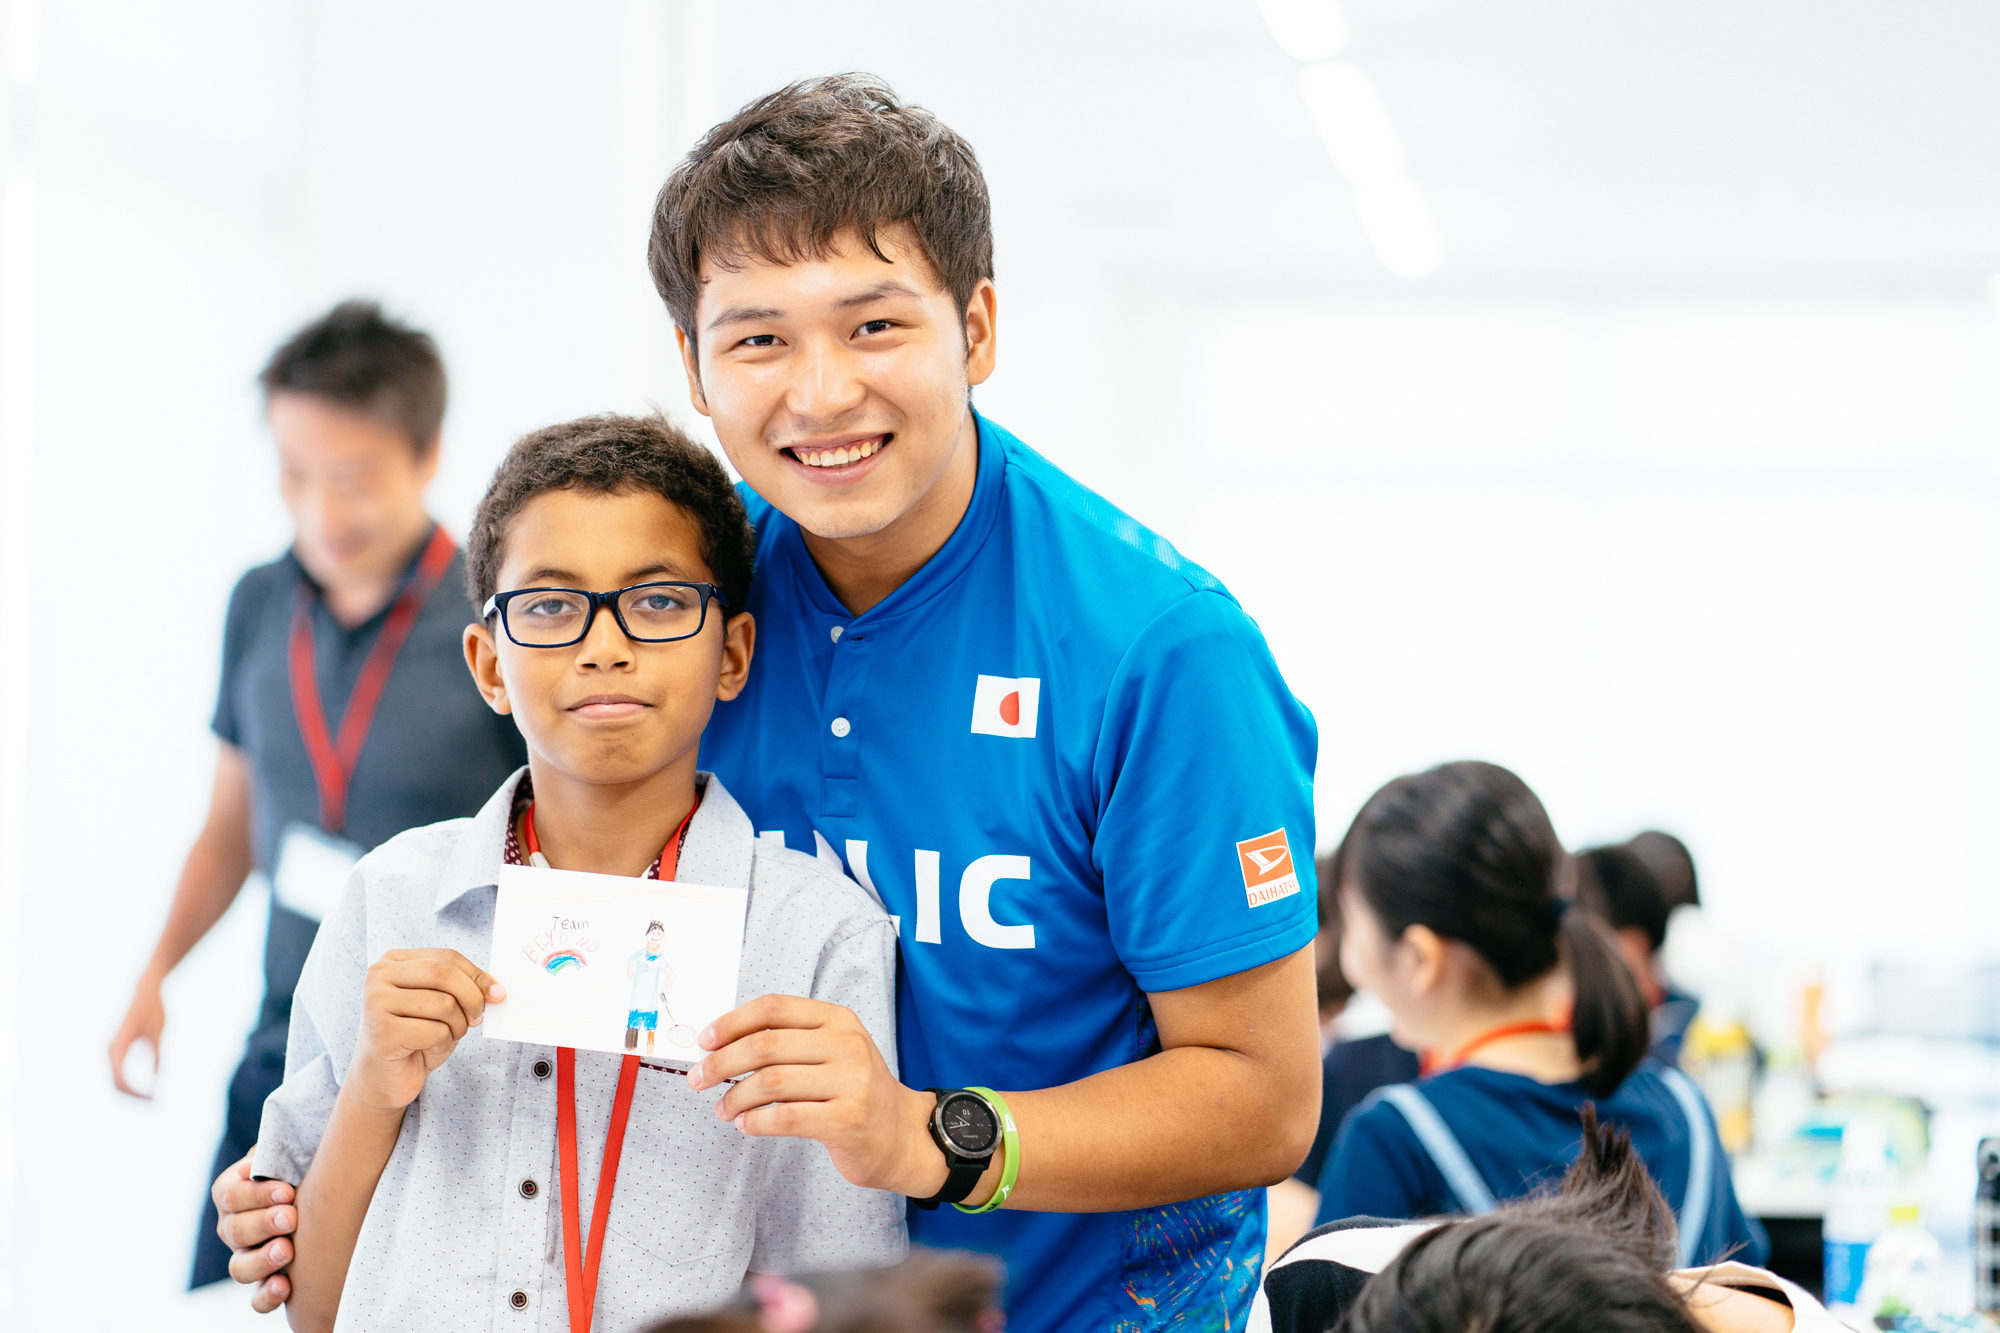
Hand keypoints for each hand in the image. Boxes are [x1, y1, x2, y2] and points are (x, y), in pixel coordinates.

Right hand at [109, 970, 166, 1097]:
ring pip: (115, 1080)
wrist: (146, 989)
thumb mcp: (160, 1032)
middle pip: (115, 1083)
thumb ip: (158, 1056)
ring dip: (132, 1092)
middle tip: (155, 1104)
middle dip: (133, 1096)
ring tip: (152, 1100)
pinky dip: (131, 1085)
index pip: (120, 1077)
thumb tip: (157, 1080)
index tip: (153, 1099)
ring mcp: (111, 1050)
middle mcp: (110, 1049)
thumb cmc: (154, 1008)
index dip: (134, 1092)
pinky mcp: (118, 1050)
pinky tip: (147, 1091)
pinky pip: (120, 1073)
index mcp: (118, 1044)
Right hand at [213, 1150, 294, 1311]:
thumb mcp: (291, 1147)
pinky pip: (257, 1298)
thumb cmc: (304, 1161)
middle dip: (264, 1224)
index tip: (288, 1191)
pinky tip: (286, 1286)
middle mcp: (234, 1225)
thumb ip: (281, 1145)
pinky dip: (268, 1296)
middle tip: (291, 1217)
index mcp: (233, 1191)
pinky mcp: (266, 1280)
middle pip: (235, 1231)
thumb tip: (275, 1146)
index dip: (257, 1195)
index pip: (231, 1195)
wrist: (322, 1186)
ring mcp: (247, 1255)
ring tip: (288, 1250)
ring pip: (239, 1268)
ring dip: (262, 1260)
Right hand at [348, 949, 504, 1113]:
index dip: (477, 975)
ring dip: (458, 1025)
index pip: (447, 957)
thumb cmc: (415, 1038)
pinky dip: (443, 1043)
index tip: (497, 994)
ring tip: (446, 1036)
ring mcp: (376, 1003)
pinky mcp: (381, 1032)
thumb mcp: (440, 1005)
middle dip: (472, 997)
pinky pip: (435, 1031)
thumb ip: (463, 989)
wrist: (382, 1079)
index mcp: (393, 962)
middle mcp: (379, 976)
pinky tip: (428, 1049)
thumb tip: (497, 990)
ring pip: (443, 1003)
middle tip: (477, 1019)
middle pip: (444, 973)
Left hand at [687, 994, 945, 1197]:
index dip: (732, 1022)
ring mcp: (851, 1083)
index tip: (705, 1040)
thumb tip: (723, 1044)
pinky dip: (756, 1121)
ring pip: (771, 1082)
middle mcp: (846, 1045)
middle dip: (722, 1062)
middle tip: (698, 1078)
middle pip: (766, 1044)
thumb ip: (790, 1041)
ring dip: (735, 1097)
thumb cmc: (856, 1093)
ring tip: (723, 1109)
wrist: (902, 1136)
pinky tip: (746, 1125)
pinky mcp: (848, 1120)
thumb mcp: (833, 1052)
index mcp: (838, 1020)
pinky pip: (786, 1117)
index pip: (774, 1007)